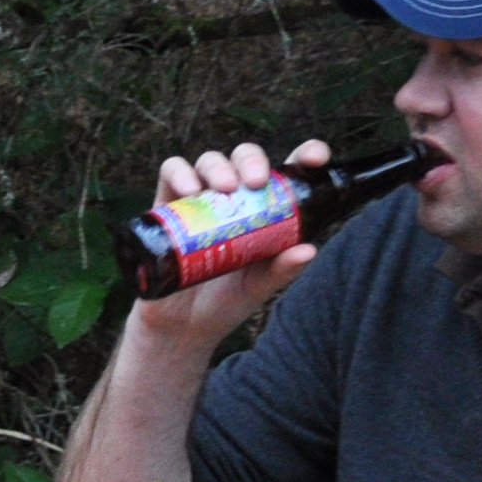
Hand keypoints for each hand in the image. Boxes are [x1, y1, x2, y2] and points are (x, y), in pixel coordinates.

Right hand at [129, 137, 335, 348]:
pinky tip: (188, 191)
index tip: (313, 159)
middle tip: (257, 183)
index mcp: (265, 210)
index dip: (304, 154)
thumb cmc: (225, 303)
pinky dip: (180, 172)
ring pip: (209, 161)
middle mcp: (234, 198)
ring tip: (225, 190)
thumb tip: (308, 250)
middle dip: (252, 161)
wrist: (180, 328)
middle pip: (244, 157)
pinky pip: (170, 172)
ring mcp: (199, 200)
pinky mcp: (167, 206)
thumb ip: (282, 270)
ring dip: (218, 167)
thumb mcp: (259, 287)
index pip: (288, 171)